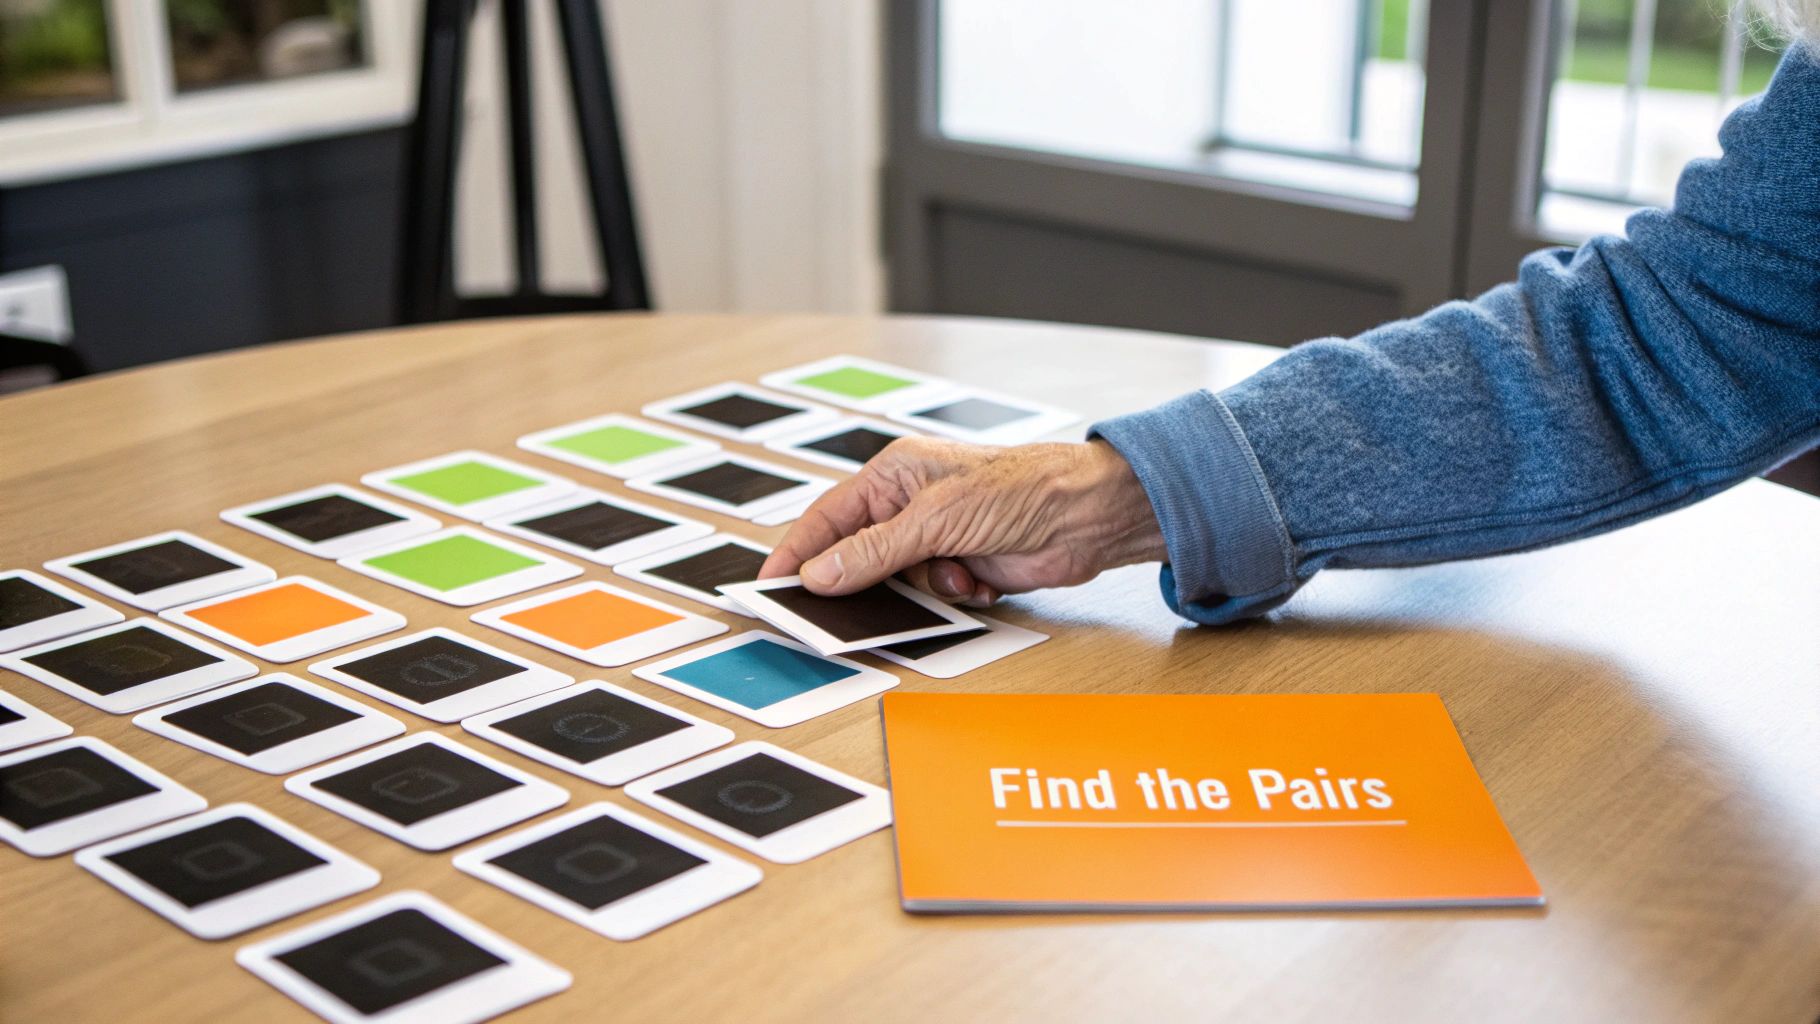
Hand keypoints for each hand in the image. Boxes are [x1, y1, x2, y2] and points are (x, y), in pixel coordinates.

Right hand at [758, 436, 1165, 604]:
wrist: (1087, 515)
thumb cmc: (1020, 487)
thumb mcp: (935, 519)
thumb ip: (873, 550)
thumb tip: (820, 573)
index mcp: (893, 475)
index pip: (828, 517)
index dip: (798, 551)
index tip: (772, 582)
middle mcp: (910, 505)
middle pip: (858, 555)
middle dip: (862, 581)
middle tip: (843, 609)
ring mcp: (936, 538)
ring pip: (896, 583)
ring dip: (923, 589)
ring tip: (954, 577)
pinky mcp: (963, 567)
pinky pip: (933, 597)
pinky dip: (954, 596)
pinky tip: (981, 580)